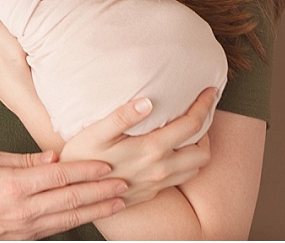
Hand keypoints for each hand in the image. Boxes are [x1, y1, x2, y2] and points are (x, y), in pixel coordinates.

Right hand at [0, 150, 126, 239]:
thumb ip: (26, 160)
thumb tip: (54, 156)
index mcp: (15, 185)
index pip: (59, 176)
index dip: (85, 171)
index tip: (106, 165)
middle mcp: (25, 208)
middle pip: (71, 199)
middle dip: (101, 191)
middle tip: (124, 184)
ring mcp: (27, 226)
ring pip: (70, 218)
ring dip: (98, 210)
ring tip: (118, 202)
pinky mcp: (27, 237)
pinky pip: (59, 228)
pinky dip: (79, 221)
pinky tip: (92, 214)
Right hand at [60, 89, 215, 206]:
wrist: (74, 192)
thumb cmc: (81, 157)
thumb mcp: (95, 133)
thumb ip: (122, 116)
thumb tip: (148, 101)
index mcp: (150, 150)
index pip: (191, 126)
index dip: (204, 106)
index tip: (210, 91)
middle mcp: (160, 169)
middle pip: (203, 152)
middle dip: (206, 130)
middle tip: (199, 113)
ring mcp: (157, 184)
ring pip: (195, 168)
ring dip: (198, 148)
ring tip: (188, 131)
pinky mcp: (151, 193)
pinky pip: (181, 179)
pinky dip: (187, 163)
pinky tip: (172, 151)